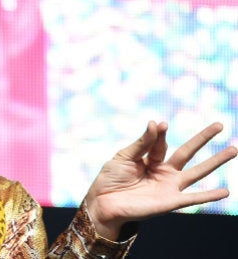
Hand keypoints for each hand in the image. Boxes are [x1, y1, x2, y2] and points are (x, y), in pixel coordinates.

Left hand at [85, 121, 236, 239]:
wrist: (103, 203)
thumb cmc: (110, 179)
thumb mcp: (124, 156)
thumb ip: (142, 143)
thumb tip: (156, 123)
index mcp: (150, 159)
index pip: (160, 142)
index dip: (159, 134)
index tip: (160, 125)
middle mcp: (163, 171)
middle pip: (188, 152)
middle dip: (203, 138)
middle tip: (219, 125)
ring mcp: (169, 186)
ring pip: (197, 171)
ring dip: (216, 162)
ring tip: (233, 149)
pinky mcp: (170, 201)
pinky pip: (193, 198)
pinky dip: (209, 195)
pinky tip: (225, 192)